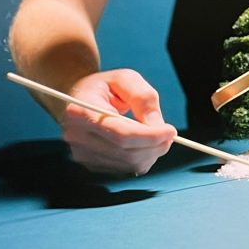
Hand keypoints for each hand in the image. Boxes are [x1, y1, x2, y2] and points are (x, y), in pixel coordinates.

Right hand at [60, 69, 176, 175]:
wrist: (79, 98)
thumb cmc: (104, 86)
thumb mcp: (125, 78)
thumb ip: (142, 97)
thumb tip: (157, 125)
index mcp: (81, 111)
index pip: (120, 133)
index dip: (149, 136)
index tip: (171, 131)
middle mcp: (77, 136)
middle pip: (126, 152)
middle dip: (155, 145)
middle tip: (169, 133)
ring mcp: (82, 153)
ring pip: (128, 163)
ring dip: (151, 153)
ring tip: (156, 135)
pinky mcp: (90, 164)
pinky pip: (125, 169)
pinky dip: (142, 159)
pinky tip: (143, 144)